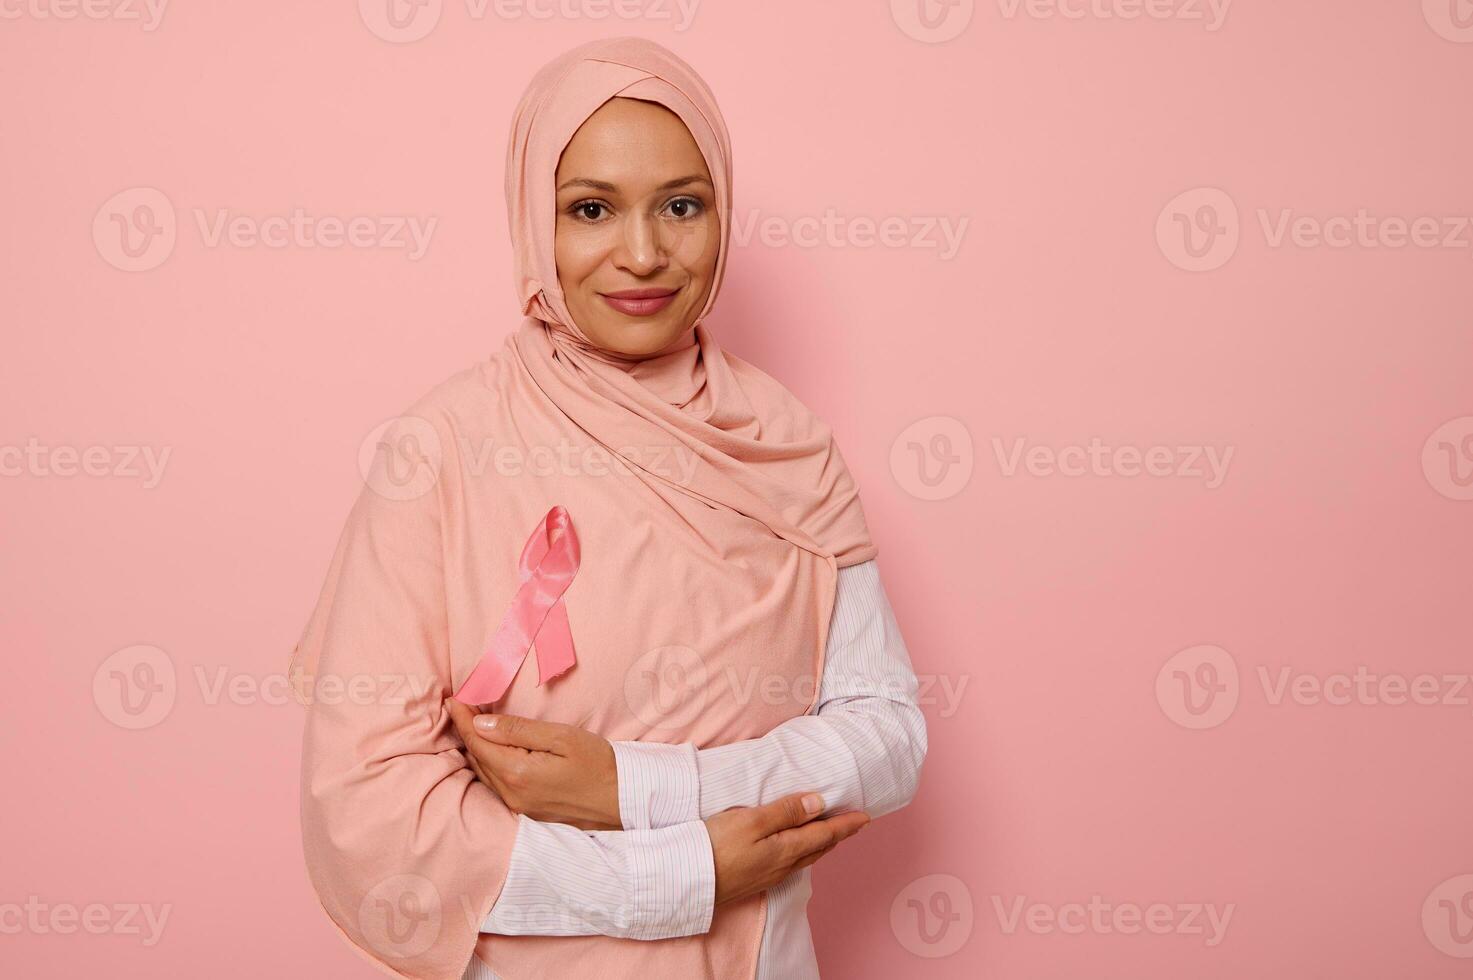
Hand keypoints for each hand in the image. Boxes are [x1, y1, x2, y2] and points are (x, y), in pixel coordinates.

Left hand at [444, 699, 621, 830]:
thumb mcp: (561, 738)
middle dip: (467, 730)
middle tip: (462, 705)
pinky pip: (497, 784)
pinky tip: (492, 749)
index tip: (454, 698)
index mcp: (517, 773)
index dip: (463, 718)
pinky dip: (489, 763)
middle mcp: (512, 794)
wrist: (625, 799)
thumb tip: (481, 723)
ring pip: (485, 773)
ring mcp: (518, 806)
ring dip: (477, 747)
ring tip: (471, 723)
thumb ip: (519, 730)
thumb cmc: (599, 763)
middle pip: (478, 757)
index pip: (479, 741)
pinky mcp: (527, 810)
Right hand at [704, 792, 869, 905]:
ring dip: (823, 843)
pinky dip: (804, 851)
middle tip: (855, 824)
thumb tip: (819, 803)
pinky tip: (798, 848)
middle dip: (839, 834)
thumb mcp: (751, 820)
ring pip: (806, 857)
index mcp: (786, 848)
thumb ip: (785, 811)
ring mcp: (770, 874)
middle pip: (819, 847)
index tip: (866, 816)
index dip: (846, 824)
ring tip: (831, 833)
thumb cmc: (717, 846)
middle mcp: (783, 865)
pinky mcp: (757, 879)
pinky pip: (791, 863)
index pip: (825, 834)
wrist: (689, 881)